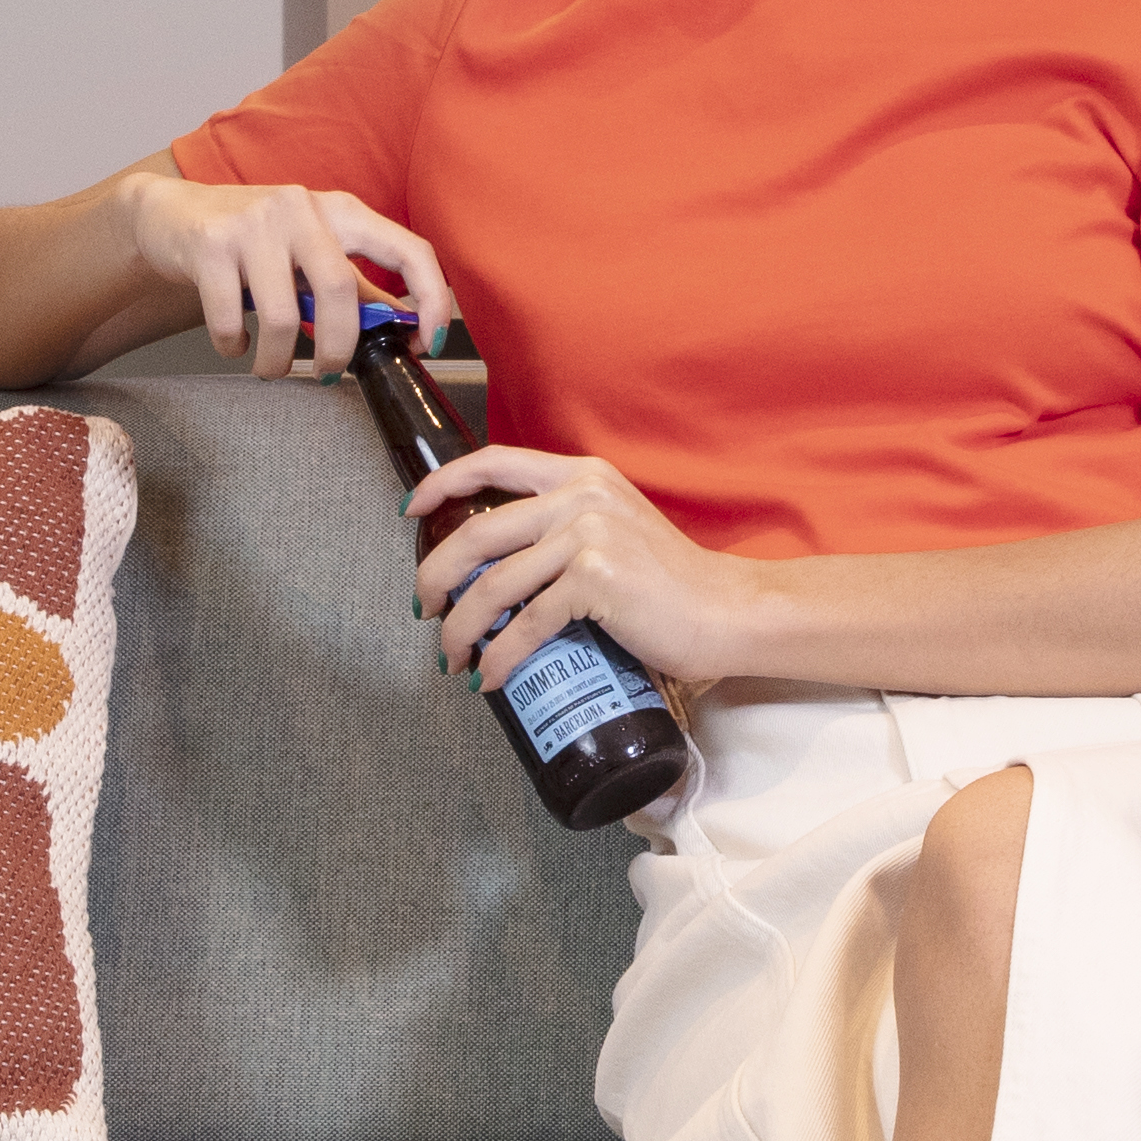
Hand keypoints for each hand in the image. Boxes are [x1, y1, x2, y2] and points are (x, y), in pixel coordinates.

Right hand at [116, 166, 439, 376]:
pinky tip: (234, 344)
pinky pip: (231, 319)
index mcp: (340, 210)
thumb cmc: (250, 239)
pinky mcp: (210, 244)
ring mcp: (255, 223)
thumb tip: (404, 325)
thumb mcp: (309, 251)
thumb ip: (355, 285)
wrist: (170, 214)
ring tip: (269, 367)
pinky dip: (234, 346)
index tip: (427, 345)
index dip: (432, 300)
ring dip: (277, 360)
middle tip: (326, 371)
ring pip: (284, 315)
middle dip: (338, 348)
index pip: (409, 249)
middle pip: (342, 292)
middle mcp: (302, 208)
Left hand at [412, 430, 761, 697]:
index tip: (411, 511)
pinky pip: (526, 625)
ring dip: (460, 629)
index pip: (495, 462)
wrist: (728, 612)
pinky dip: (499, 658)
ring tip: (451, 657)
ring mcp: (588, 536)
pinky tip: (488, 677)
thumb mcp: (616, 531)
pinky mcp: (596, 581)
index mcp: (583, 475)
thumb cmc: (673, 585)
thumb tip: (502, 566)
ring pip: (493, 586)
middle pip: (478, 533)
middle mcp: (581, 497)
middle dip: (436, 577)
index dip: (444, 484)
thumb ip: (567, 529)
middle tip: (423, 610)